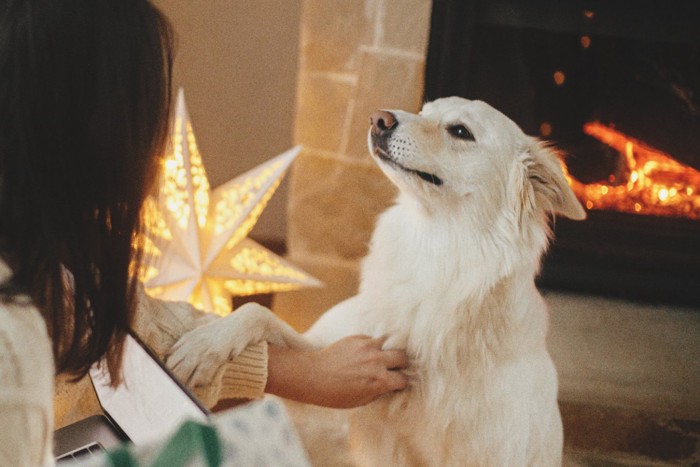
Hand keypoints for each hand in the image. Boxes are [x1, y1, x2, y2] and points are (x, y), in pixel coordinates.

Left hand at [265, 335, 408, 407]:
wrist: (312, 376)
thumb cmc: (334, 394)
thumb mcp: (360, 401)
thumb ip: (378, 391)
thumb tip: (388, 386)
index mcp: (380, 380)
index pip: (403, 379)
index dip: (401, 383)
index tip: (397, 383)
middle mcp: (377, 361)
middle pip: (402, 357)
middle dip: (401, 363)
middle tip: (396, 367)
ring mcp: (367, 347)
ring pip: (389, 343)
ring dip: (387, 351)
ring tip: (382, 356)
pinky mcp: (357, 338)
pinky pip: (372, 339)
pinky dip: (371, 345)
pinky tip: (364, 353)